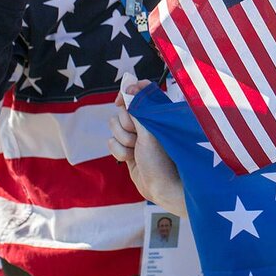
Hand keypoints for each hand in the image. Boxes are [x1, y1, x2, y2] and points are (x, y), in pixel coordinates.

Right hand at [109, 80, 186, 216]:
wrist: (163, 189)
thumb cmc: (163, 158)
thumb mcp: (151, 129)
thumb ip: (139, 108)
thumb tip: (130, 87)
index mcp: (158, 113)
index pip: (139, 91)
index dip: (128, 93)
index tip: (121, 100)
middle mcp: (147, 123)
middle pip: (122, 111)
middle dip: (126, 125)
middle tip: (138, 137)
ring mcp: (136, 137)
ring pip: (114, 128)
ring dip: (123, 140)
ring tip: (137, 151)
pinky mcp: (128, 151)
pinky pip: (112, 143)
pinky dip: (119, 152)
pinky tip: (131, 160)